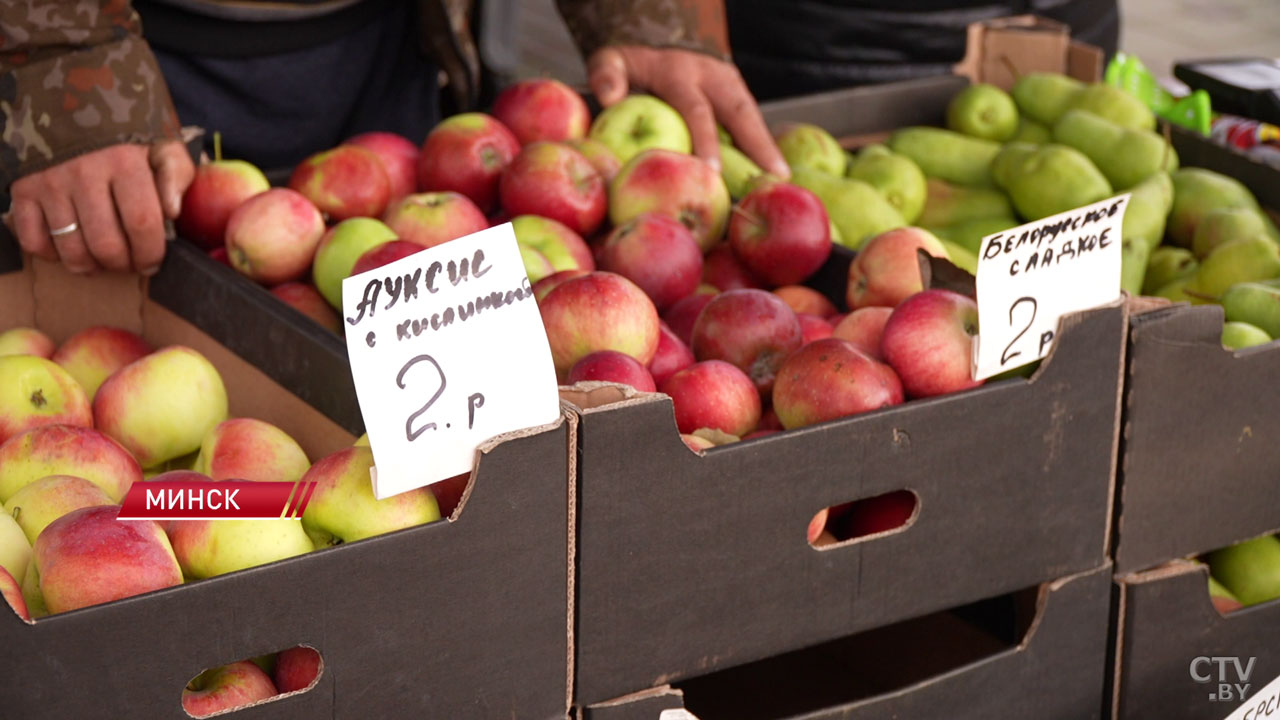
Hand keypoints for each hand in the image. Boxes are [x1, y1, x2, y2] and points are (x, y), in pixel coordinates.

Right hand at [8, 141, 194, 274]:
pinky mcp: (22, 189)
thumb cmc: (124, 131)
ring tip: (103, 260)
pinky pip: (33, 240)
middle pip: (106, 244)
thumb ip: (175, 176)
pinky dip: (51, 254)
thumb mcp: (160, 143)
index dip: (150, 252)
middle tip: (129, 263)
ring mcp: (49, 182)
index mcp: (124, 162)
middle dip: (123, 264)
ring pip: (71, 249)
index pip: (142, 223)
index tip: (154, 262)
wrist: (68, 96)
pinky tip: (69, 246)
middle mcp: (84, 173)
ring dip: (91, 266)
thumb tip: (173, 213)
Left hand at [588, 46, 788, 177]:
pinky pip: (751, 122)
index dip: (705, 140)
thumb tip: (608, 97)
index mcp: (680, 72)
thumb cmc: (632, 66)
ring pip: (753, 117)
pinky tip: (771, 174)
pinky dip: (762, 147)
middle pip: (740, 113)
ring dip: (768, 148)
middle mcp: (712, 76)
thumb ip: (607, 74)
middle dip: (758, 145)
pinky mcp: (738, 95)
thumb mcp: (611, 60)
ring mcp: (730, 84)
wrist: (659, 45)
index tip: (711, 170)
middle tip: (773, 176)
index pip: (696, 109)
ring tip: (782, 180)